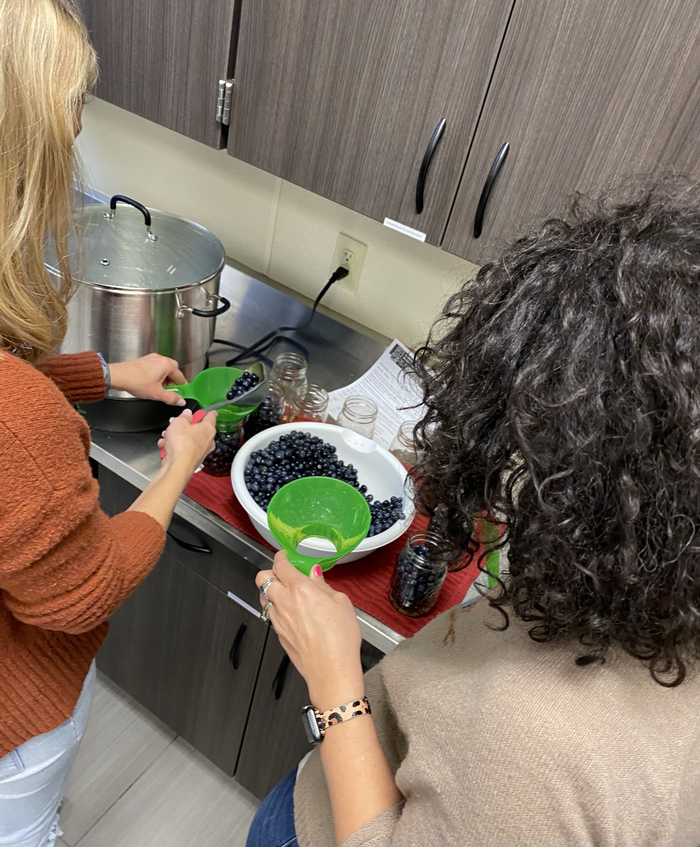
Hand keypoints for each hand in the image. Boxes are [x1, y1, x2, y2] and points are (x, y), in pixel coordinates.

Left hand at [108, 353, 186, 405]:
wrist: (118, 376)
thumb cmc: (135, 381)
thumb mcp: (157, 394)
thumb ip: (171, 398)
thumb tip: (180, 401)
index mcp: (166, 365)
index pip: (180, 376)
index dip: (182, 386)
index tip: (182, 392)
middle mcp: (160, 359)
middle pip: (173, 369)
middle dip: (173, 380)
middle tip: (170, 390)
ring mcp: (151, 358)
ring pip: (164, 368)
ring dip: (165, 378)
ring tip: (159, 388)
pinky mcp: (144, 360)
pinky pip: (155, 367)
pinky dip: (157, 374)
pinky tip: (151, 383)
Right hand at [157, 408, 216, 473]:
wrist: (177, 466)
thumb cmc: (182, 445)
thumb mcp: (179, 422)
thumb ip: (183, 416)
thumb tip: (187, 414)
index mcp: (208, 429)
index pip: (211, 416)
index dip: (207, 411)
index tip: (206, 410)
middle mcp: (208, 441)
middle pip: (197, 428)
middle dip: (184, 426)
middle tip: (175, 424)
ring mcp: (201, 451)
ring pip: (187, 439)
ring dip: (176, 437)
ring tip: (167, 437)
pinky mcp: (192, 459)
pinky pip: (183, 449)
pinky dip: (174, 447)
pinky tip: (166, 447)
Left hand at [256, 553, 364, 709]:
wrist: (331, 671)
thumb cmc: (340, 640)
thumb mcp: (341, 603)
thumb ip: (323, 585)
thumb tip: (315, 575)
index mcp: (300, 589)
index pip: (280, 565)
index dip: (281, 557)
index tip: (285, 556)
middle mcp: (284, 602)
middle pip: (261, 578)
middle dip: (270, 572)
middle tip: (284, 574)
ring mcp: (278, 620)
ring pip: (263, 597)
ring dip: (271, 591)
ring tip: (287, 594)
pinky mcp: (278, 635)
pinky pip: (270, 615)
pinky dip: (277, 609)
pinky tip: (293, 614)